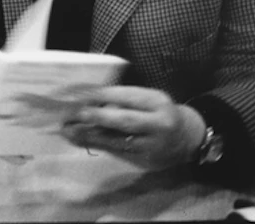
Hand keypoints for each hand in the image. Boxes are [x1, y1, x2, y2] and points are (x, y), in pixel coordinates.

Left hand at [59, 86, 205, 170]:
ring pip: (116, 141)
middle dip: (97, 117)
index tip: (79, 92)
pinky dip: (94, 144)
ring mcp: (151, 147)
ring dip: (88, 135)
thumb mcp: (149, 98)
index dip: (102, 95)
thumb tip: (89, 97)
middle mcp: (157, 126)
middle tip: (74, 113)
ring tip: (66, 129)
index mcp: (158, 104)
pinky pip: (115, 152)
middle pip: (125, 121)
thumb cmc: (161, 112)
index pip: (127, 97)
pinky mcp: (143, 162)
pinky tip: (76, 139)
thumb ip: (124, 98)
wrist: (188, 139)